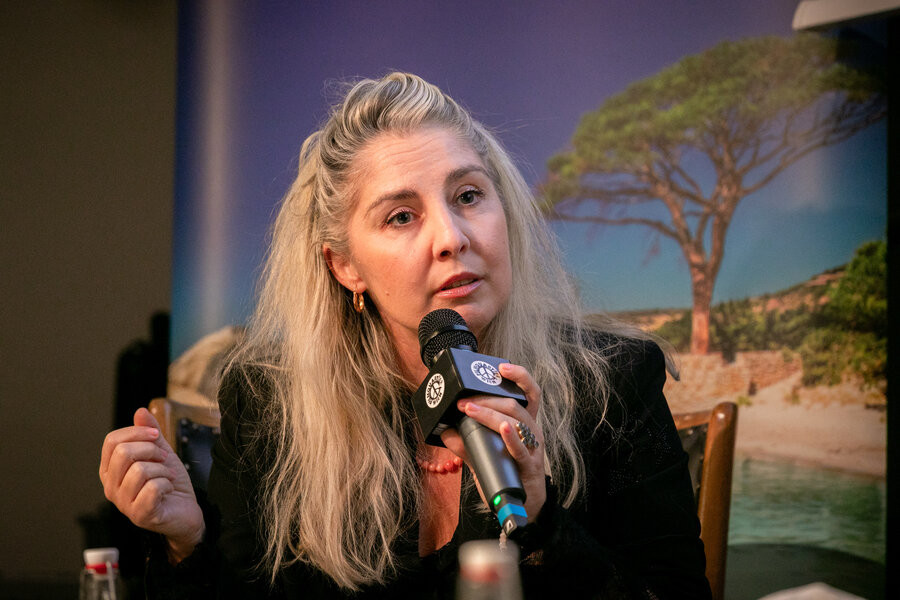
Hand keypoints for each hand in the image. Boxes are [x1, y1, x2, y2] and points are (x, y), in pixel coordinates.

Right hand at [99, 408, 204, 561]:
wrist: (186, 511)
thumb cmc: (169, 483)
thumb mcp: (161, 452)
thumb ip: (150, 433)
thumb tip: (140, 410)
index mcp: (110, 470)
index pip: (112, 441)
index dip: (137, 432)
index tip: (156, 436)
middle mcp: (110, 487)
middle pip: (123, 453)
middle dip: (151, 450)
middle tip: (164, 459)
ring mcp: (122, 504)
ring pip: (139, 470)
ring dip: (162, 470)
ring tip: (167, 477)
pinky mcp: (139, 515)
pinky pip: (152, 488)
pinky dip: (166, 484)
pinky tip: (168, 490)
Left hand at [440, 363, 546, 522]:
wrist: (523, 505)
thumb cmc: (507, 472)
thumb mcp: (484, 453)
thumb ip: (466, 441)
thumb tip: (445, 429)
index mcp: (524, 423)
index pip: (529, 392)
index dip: (519, 375)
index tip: (501, 366)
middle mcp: (532, 430)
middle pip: (514, 404)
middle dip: (486, 399)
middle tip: (463, 401)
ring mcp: (533, 447)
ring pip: (516, 420)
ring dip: (490, 413)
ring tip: (470, 410)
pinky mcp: (530, 465)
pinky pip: (521, 448)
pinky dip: (510, 436)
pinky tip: (502, 427)